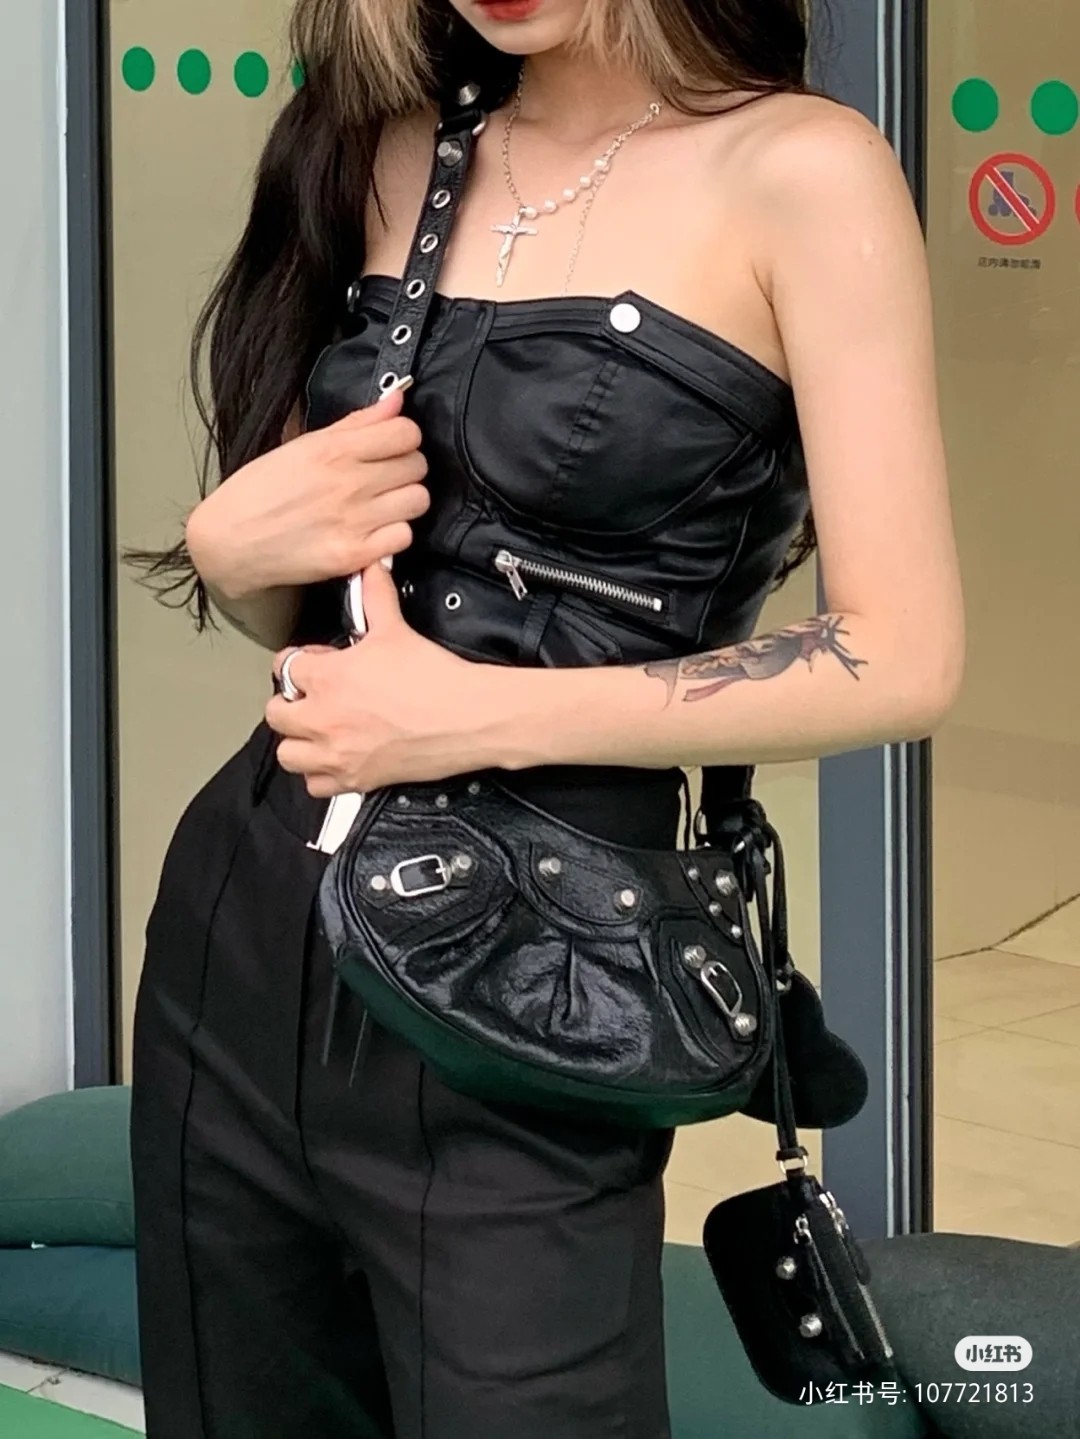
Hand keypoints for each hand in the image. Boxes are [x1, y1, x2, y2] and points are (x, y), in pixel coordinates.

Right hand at [186, 385, 429, 601]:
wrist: (230, 542)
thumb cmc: (261, 490)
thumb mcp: (302, 446)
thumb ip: (354, 424)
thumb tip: (397, 400)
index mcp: (334, 450)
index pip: (406, 432)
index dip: (404, 438)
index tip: (390, 448)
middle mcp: (348, 482)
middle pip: (417, 466)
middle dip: (405, 469)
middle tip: (384, 479)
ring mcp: (354, 520)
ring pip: (417, 501)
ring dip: (405, 502)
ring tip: (382, 505)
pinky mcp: (354, 554)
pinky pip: (404, 537)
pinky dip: (394, 535)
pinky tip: (375, 531)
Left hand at [265, 563, 505, 796]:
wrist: (467, 718)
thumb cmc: (434, 678)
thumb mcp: (396, 629)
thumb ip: (375, 596)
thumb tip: (371, 567)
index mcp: (326, 678)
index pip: (283, 667)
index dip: (298, 663)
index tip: (314, 665)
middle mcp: (322, 718)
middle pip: (275, 714)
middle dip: (290, 703)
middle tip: (312, 698)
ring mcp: (336, 754)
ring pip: (288, 754)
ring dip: (298, 742)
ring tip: (318, 731)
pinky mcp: (355, 781)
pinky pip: (315, 785)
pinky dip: (321, 775)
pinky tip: (337, 758)